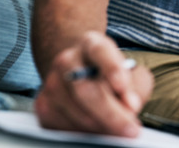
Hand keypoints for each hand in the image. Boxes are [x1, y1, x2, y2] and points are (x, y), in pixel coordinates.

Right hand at [34, 31, 152, 136]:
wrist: (79, 71)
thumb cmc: (111, 73)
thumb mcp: (131, 71)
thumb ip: (136, 86)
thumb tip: (130, 107)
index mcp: (92, 44)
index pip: (100, 52)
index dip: (111, 68)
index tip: (122, 87)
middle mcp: (68, 60)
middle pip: (86, 90)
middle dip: (111, 114)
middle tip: (131, 129)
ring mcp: (52, 82)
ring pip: (76, 112)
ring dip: (101, 127)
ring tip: (119, 132)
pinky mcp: (43, 104)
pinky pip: (63, 126)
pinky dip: (85, 134)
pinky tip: (99, 132)